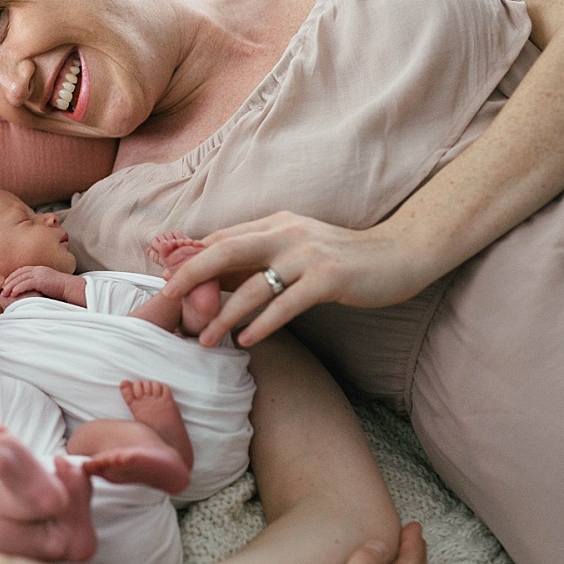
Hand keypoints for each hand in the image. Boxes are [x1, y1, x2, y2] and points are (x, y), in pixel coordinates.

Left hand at [0, 265, 68, 302]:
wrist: (71, 288)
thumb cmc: (61, 289)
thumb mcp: (48, 284)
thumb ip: (39, 284)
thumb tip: (33, 292)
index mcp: (40, 269)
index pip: (22, 271)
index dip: (13, 276)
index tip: (6, 283)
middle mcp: (38, 270)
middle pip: (19, 273)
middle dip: (9, 281)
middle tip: (2, 289)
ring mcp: (39, 274)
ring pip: (20, 279)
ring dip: (10, 286)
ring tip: (4, 293)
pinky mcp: (40, 280)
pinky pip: (25, 284)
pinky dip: (18, 288)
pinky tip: (13, 294)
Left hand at [159, 212, 438, 347]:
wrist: (400, 253)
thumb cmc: (343, 258)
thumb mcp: (296, 248)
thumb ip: (259, 256)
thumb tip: (214, 274)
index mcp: (274, 224)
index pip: (221, 239)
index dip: (190, 258)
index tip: (164, 280)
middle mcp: (286, 233)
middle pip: (225, 251)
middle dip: (191, 274)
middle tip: (165, 298)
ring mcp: (307, 255)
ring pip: (252, 285)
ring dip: (224, 314)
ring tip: (205, 339)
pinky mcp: (328, 278)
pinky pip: (286, 304)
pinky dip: (262, 323)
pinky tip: (245, 340)